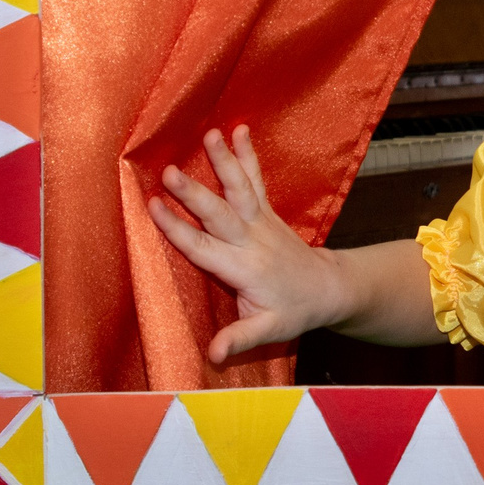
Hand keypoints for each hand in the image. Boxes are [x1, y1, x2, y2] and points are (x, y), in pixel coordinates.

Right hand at [147, 127, 352, 364]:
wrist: (329, 289)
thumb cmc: (295, 311)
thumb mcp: (269, 331)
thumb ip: (240, 339)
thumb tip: (213, 355)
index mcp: (242, 268)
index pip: (203, 247)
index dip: (177, 228)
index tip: (153, 207)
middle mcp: (251, 239)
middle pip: (218, 213)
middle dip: (194, 193)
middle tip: (169, 171)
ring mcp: (261, 221)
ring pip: (240, 188)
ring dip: (225, 161)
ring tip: (210, 134)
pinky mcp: (267, 212)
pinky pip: (256, 180)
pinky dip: (248, 155)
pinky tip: (239, 129)